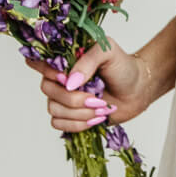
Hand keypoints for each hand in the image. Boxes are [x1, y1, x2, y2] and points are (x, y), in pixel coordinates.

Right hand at [23, 34, 153, 134]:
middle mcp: (59, 78)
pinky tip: (95, 118)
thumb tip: (69, 82)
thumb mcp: (108, 52)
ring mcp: (63, 98)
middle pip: (47, 89)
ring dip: (80, 112)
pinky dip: (78, 124)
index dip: (46, 70)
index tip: (66, 76)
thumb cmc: (123, 67)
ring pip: (54, 110)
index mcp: (64, 59)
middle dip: (73, 98)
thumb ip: (88, 60)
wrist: (138, 90)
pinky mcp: (70, 116)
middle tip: (96, 97)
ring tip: (101, 108)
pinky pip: (59, 124)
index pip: (37, 61)